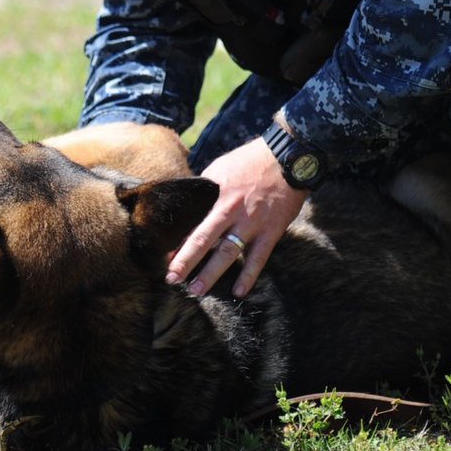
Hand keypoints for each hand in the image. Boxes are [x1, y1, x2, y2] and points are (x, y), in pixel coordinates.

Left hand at [165, 136, 304, 298]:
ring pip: (228, 252)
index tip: (163, 258)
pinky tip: (238, 292)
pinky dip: (248, 276)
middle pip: (203, 239)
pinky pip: (258, 258)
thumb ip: (206, 191)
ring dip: (211, 273)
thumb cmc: (250, 162)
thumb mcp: (221, 169)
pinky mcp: (271, 231)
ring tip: (197, 290)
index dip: (176, 241)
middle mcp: (231, 210)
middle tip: (171, 280)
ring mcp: (252, 223)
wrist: (287, 159)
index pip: (192, 222)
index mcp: (216, 194)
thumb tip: (189, 209)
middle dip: (185, 261)